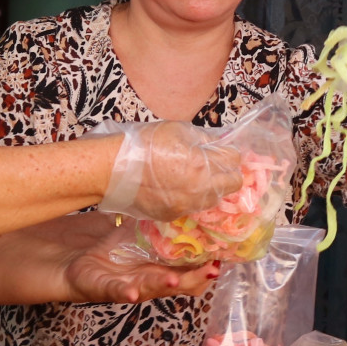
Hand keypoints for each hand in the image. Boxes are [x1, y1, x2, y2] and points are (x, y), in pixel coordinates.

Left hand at [64, 221, 221, 302]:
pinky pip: (119, 292)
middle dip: (197, 277)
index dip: (210, 264)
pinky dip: (127, 292)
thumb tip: (187, 192)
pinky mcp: (108, 289)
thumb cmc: (115, 249)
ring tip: (175, 278)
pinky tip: (133, 292)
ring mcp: (133, 286)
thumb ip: (164, 218)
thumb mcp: (143, 230)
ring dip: (166, 284)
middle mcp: (154, 280)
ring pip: (154, 288)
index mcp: (166, 266)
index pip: (194, 268)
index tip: (226, 254)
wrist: (79, 262)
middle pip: (182, 283)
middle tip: (212, 269)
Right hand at [99, 120, 244, 220]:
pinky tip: (176, 187)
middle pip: (233, 184)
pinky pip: (193, 206)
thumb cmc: (144, 143)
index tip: (219, 150)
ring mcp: (188, 205)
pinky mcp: (174, 215)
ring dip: (211, 186)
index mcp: (203, 164)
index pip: (234, 160)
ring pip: (214, 198)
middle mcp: (201, 190)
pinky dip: (191, 197)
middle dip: (227, 172)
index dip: (227, 152)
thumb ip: (203, 138)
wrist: (112, 170)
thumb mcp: (178, 130)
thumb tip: (217, 144)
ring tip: (193, 176)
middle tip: (213, 164)